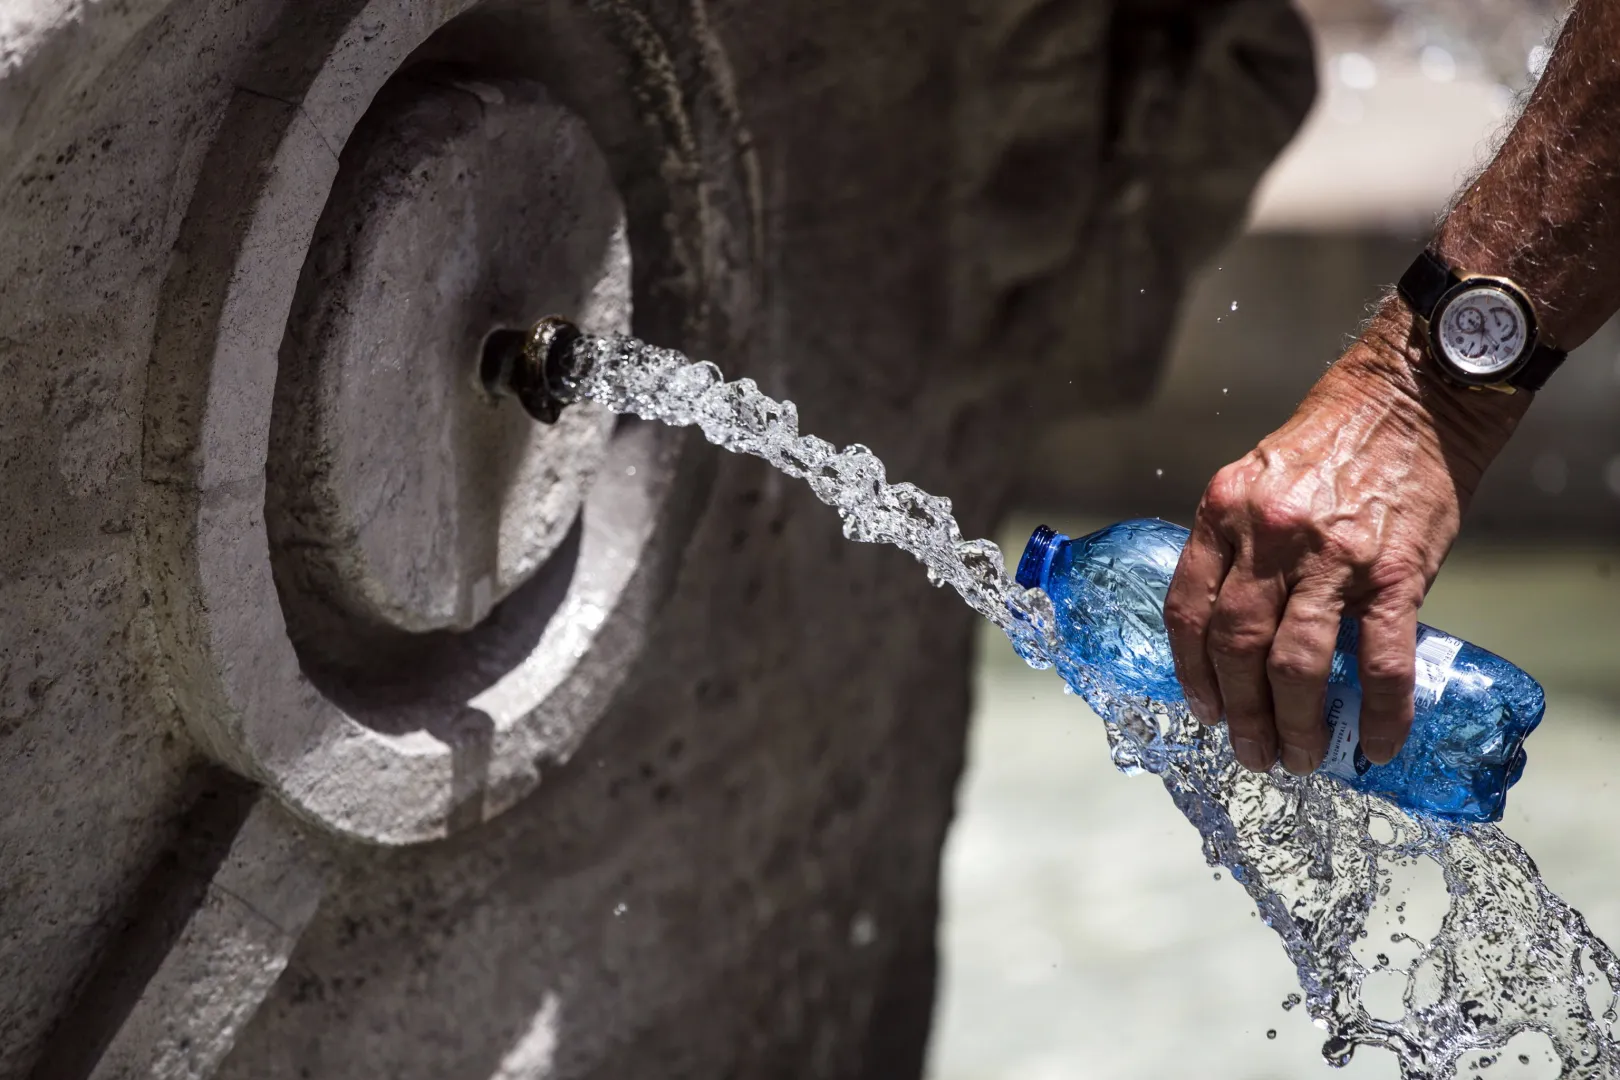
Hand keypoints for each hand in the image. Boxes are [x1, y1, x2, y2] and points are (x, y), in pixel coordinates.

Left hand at [1164, 303, 1529, 774]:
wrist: (1412, 397)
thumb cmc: (1332, 442)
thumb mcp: (1258, 479)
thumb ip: (1237, 542)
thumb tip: (1230, 621)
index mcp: (1224, 513)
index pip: (1187, 610)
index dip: (1190, 673)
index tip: (1203, 711)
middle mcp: (1266, 536)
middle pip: (1235, 648)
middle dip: (1239, 714)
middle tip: (1252, 752)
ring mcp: (1330, 556)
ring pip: (1294, 665)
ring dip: (1295, 725)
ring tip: (1300, 759)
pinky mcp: (1394, 572)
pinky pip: (1381, 661)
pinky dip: (1381, 714)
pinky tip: (1378, 745)